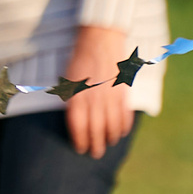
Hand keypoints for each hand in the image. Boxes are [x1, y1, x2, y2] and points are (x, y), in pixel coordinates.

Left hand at [62, 24, 135, 157]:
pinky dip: (124, 125)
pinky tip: (122, 132)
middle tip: (95, 154)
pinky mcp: (122, 91)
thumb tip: (70, 116)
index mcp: (76, 96)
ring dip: (110, 137)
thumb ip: (68, 98)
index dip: (79, 140)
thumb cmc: (79, 58)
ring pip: (112, 125)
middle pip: (95, 129)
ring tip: (108, 144)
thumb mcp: (67, 78)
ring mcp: (109, 96)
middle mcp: (93, 99)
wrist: (99, 39)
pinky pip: (125, 114)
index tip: (80, 148)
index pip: (78, 126)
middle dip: (95, 144)